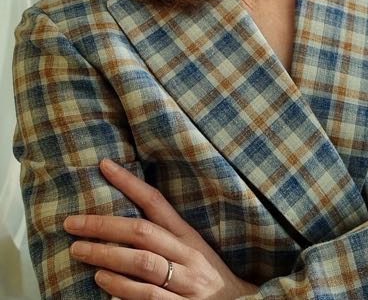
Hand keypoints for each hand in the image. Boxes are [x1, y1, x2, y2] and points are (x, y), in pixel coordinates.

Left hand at [64, 159, 257, 298]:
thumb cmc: (208, 278)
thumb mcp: (192, 251)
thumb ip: (164, 238)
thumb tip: (122, 224)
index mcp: (188, 236)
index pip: (156, 202)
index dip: (130, 183)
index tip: (104, 166)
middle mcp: (187, 255)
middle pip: (143, 232)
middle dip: (104, 225)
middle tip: (73, 223)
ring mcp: (185, 282)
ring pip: (143, 263)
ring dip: (107, 256)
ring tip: (79, 250)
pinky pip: (147, 296)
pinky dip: (122, 288)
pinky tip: (103, 282)